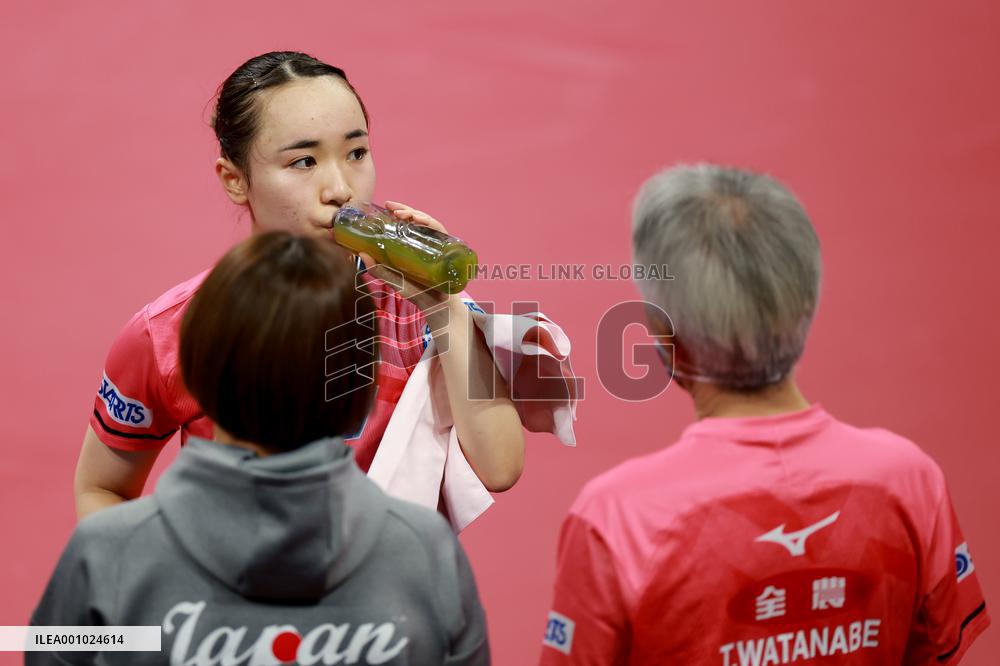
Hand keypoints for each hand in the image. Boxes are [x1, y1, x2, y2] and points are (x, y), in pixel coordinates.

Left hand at [357, 201, 456, 319]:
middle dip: (405, 209)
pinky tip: (419, 221)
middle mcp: (428, 242)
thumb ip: (379, 269)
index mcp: (415, 245)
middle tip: (390, 207)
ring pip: (428, 222)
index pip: (408, 223)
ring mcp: (438, 245)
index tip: (386, 205)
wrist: (437, 306)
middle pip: (418, 219)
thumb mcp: (395, 280)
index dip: (399, 211)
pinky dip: (430, 224)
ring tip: (402, 214)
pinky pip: (440, 232)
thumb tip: (359, 254)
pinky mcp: (447, 249)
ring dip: (415, 214)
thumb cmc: (417, 292)